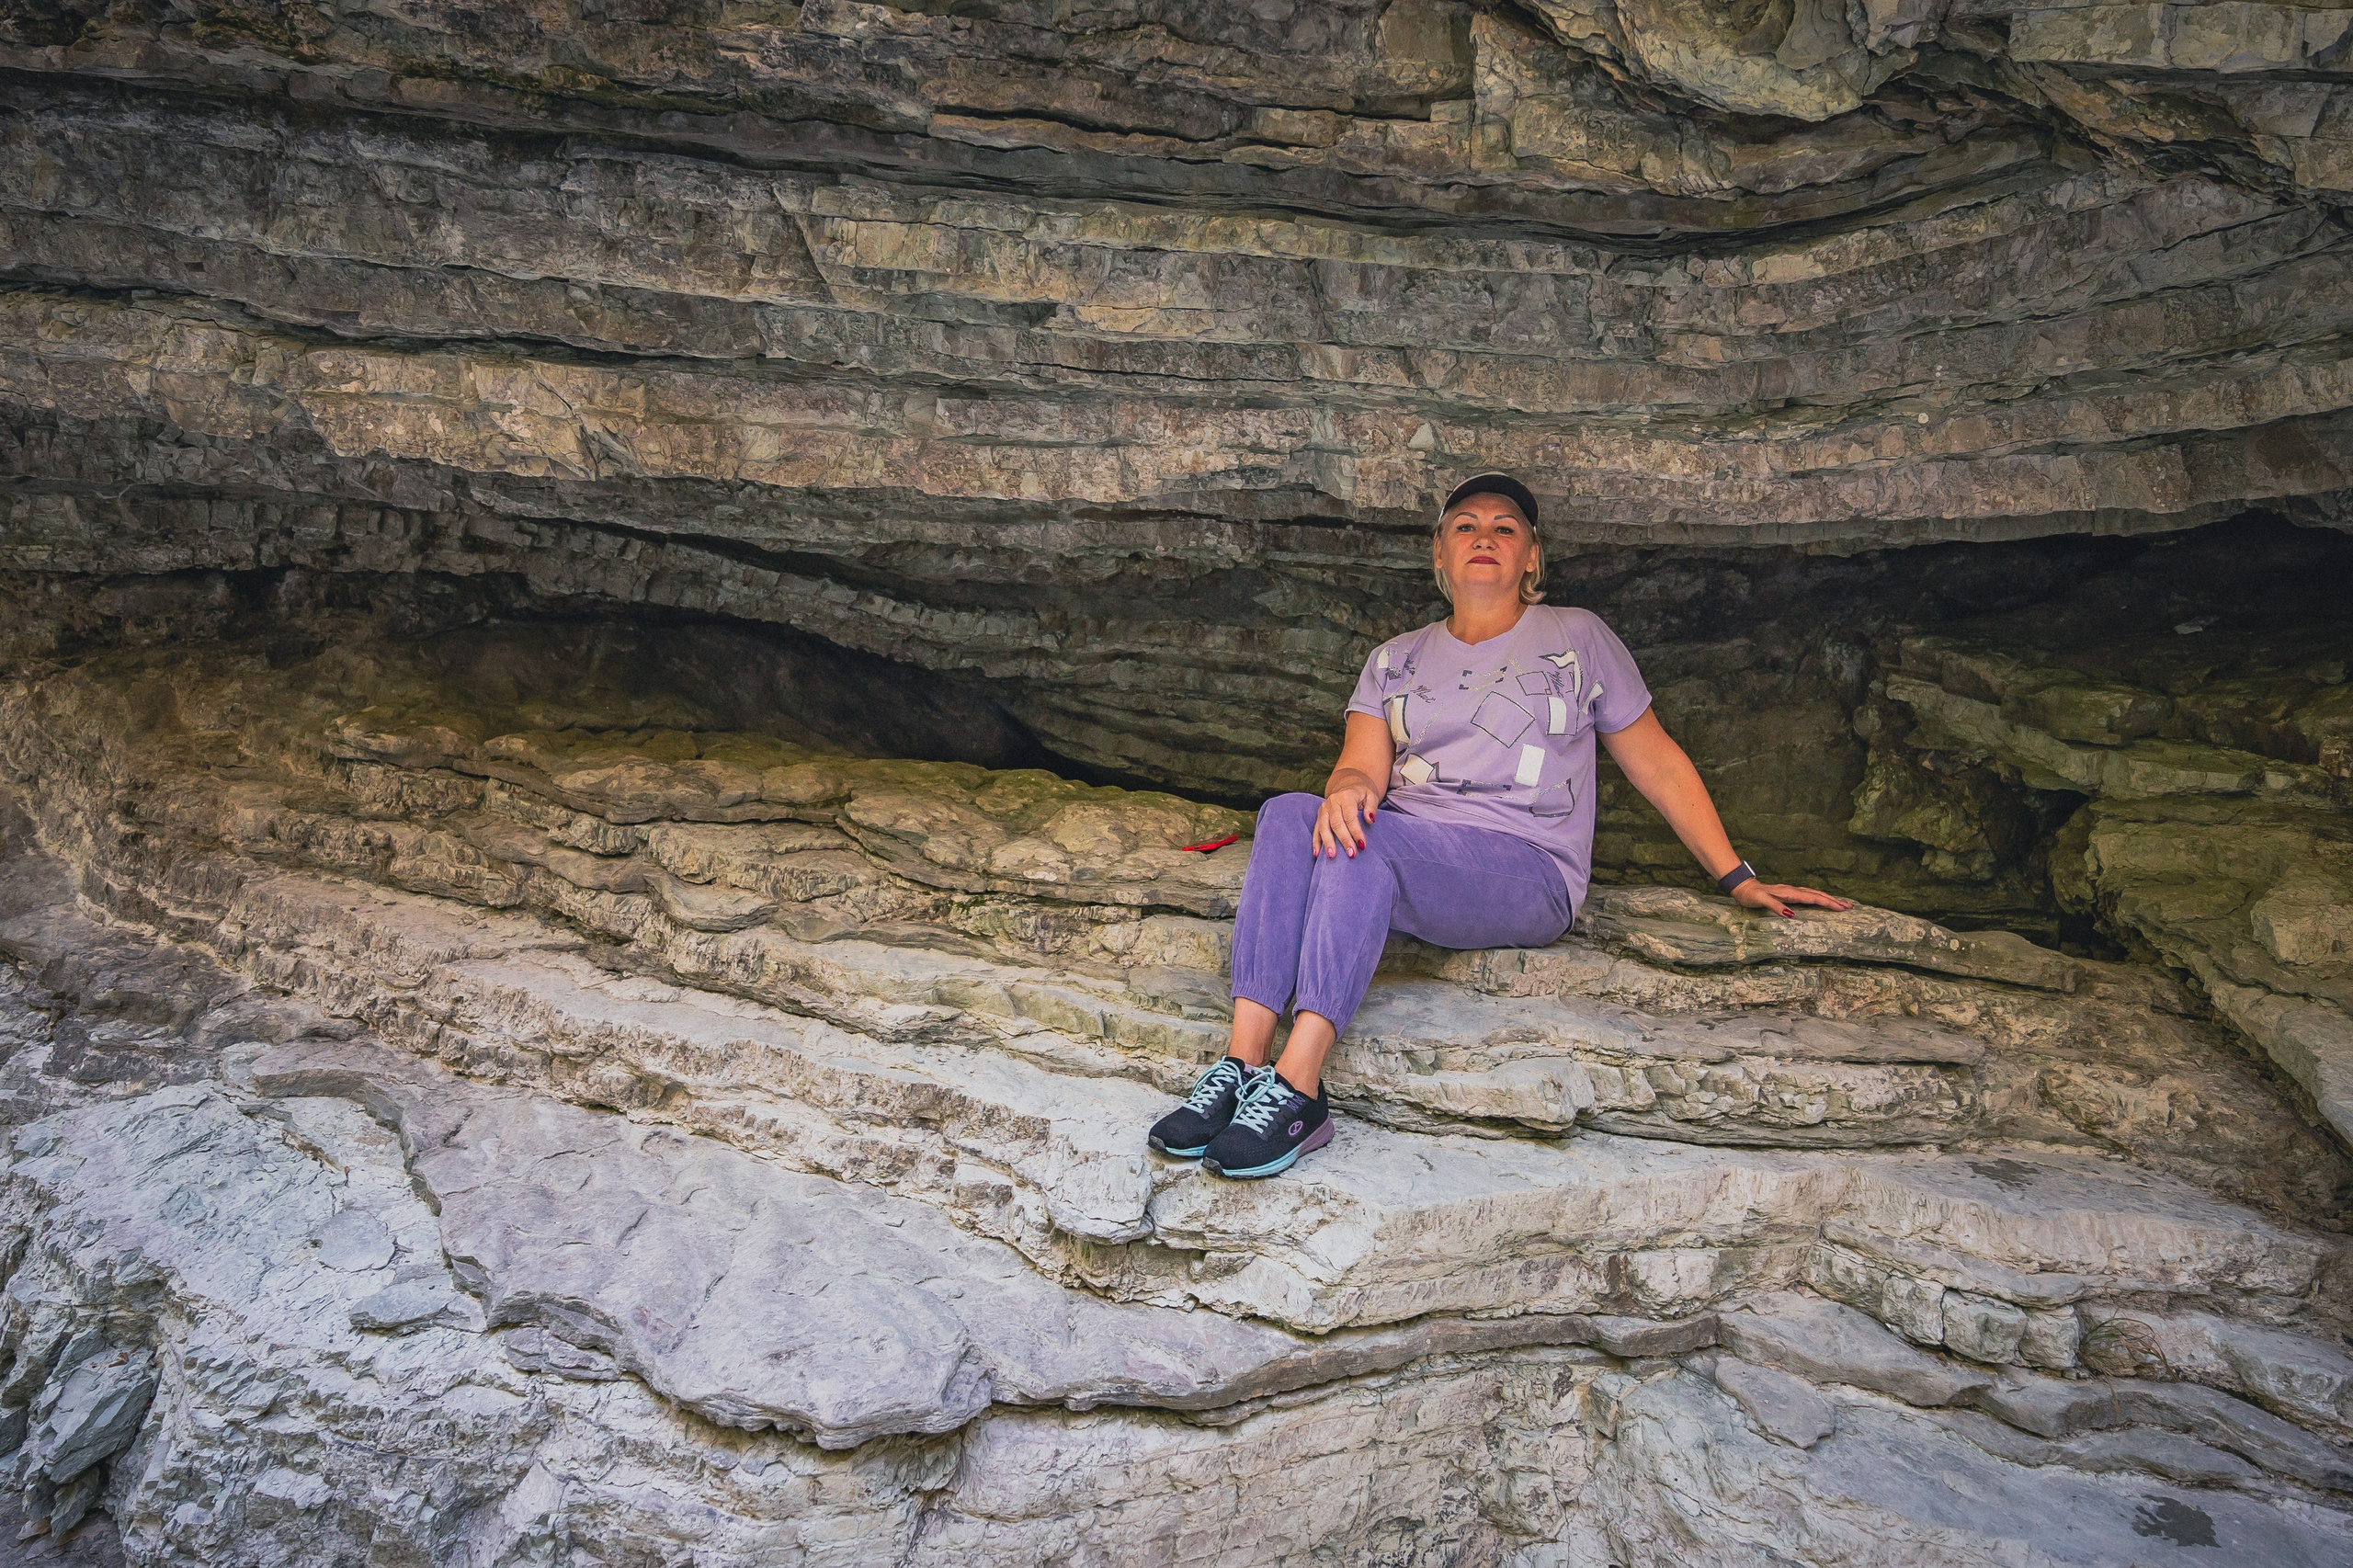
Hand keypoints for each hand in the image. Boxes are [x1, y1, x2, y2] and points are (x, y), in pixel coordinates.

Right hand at [1314, 782, 1378, 857]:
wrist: (1349, 786)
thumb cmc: (1362, 794)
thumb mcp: (1371, 796)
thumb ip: (1372, 807)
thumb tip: (1370, 820)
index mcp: (1345, 796)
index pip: (1350, 817)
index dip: (1356, 832)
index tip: (1362, 845)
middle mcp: (1332, 802)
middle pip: (1336, 823)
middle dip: (1343, 840)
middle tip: (1351, 854)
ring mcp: (1323, 809)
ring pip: (1323, 827)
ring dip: (1328, 843)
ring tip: (1332, 856)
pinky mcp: (1319, 815)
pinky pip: (1316, 829)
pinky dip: (1316, 842)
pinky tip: (1317, 854)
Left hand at [1731, 879, 1854, 918]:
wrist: (1743, 887)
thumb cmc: (1751, 895)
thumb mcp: (1761, 901)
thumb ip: (1775, 907)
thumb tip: (1791, 915)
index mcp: (1789, 893)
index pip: (1813, 898)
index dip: (1828, 903)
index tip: (1841, 908)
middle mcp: (1793, 890)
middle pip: (1818, 895)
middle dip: (1834, 901)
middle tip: (1850, 907)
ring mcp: (1792, 891)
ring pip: (1815, 894)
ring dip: (1829, 899)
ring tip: (1842, 904)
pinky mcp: (1789, 893)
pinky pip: (1809, 895)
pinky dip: (1819, 898)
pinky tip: (1823, 901)